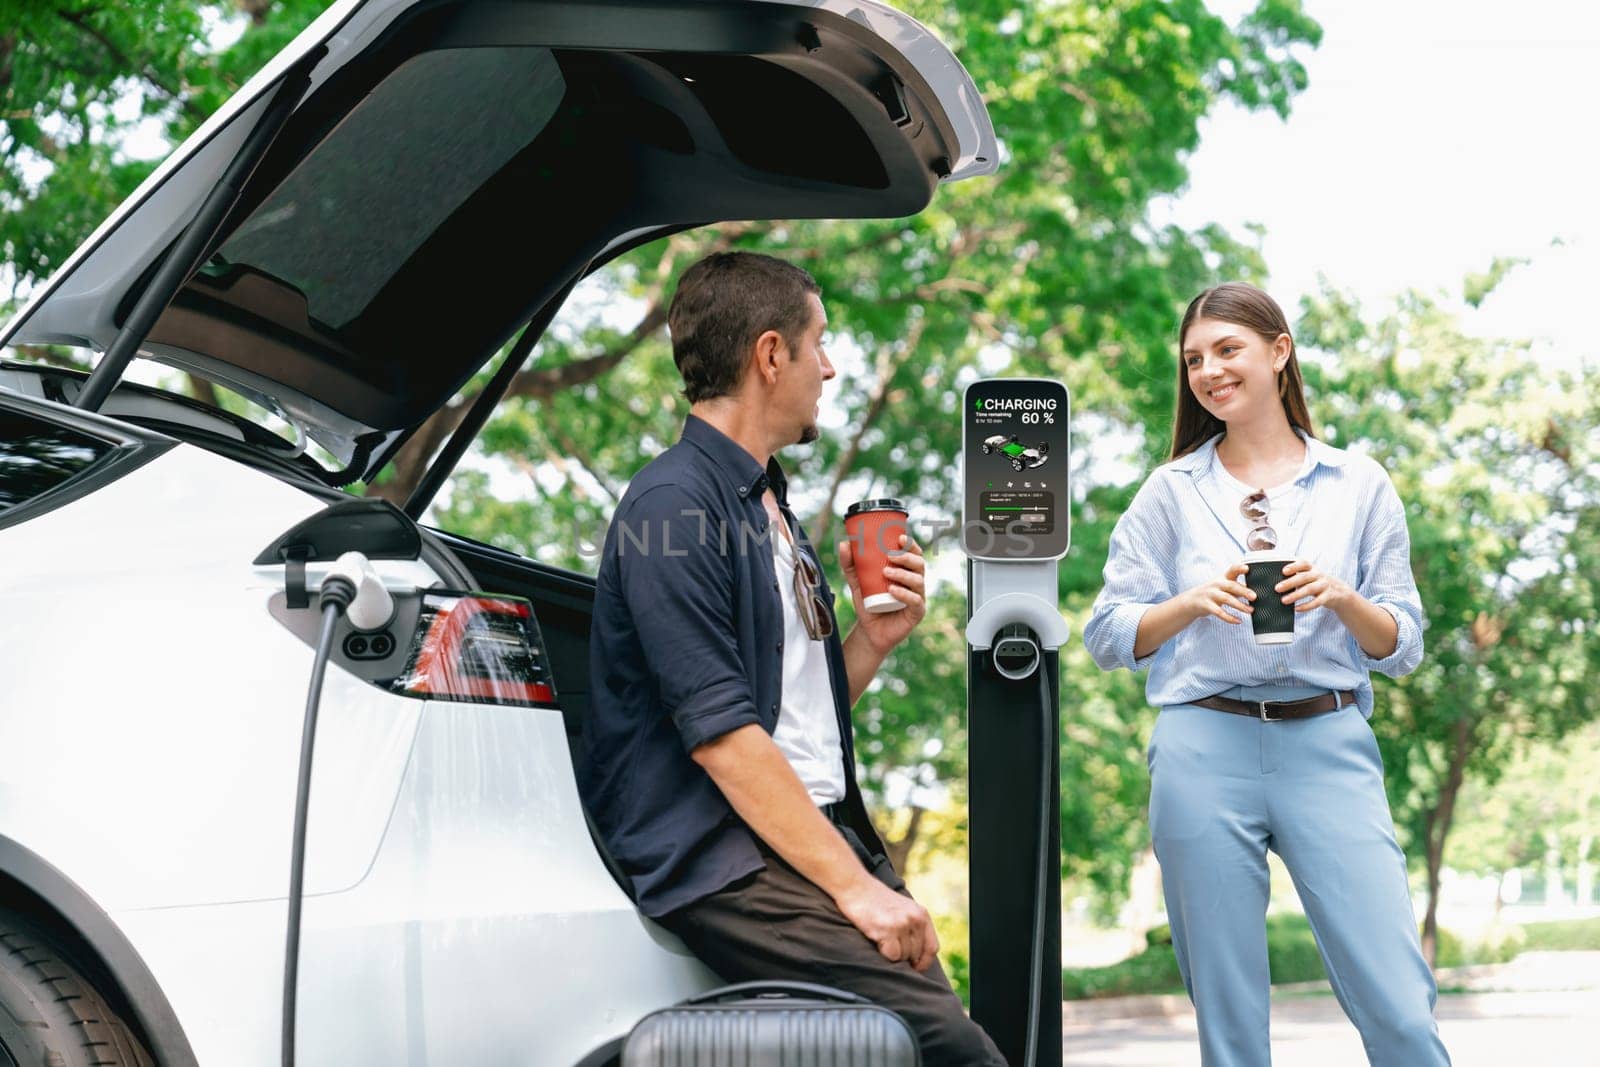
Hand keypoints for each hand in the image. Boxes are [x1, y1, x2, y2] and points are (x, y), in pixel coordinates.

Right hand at [834, 876, 939, 969]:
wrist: (855, 886)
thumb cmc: (875, 900)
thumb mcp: (903, 909)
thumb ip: (913, 927)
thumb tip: (917, 958)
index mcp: (922, 914)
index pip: (932, 948)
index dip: (924, 962)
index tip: (914, 968)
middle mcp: (915, 919)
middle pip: (916, 954)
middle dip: (903, 956)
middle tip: (889, 944)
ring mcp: (902, 924)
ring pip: (903, 957)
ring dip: (891, 953)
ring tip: (881, 936)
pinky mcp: (888, 930)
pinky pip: (891, 956)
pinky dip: (883, 952)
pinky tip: (876, 937)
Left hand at [838, 534, 925, 653]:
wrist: (869, 630)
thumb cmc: (869, 602)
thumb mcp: (857, 581)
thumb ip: (850, 564)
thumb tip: (844, 543)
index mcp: (906, 571)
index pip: (914, 554)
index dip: (911, 545)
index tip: (900, 538)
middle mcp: (915, 583)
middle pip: (919, 565)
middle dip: (906, 558)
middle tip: (890, 556)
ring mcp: (918, 598)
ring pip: (918, 581)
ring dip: (903, 574)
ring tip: (886, 573)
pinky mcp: (916, 613)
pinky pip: (915, 601)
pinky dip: (905, 594)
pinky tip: (893, 590)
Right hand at [1183, 562, 1255, 624]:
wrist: (1192, 601)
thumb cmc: (1213, 593)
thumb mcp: (1223, 587)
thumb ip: (1237, 588)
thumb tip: (1255, 593)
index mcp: (1223, 578)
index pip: (1231, 570)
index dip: (1239, 568)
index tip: (1247, 568)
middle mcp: (1216, 584)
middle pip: (1231, 586)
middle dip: (1243, 591)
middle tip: (1254, 597)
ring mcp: (1210, 594)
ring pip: (1226, 599)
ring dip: (1239, 605)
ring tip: (1250, 610)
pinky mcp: (1206, 605)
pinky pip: (1219, 612)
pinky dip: (1229, 617)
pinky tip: (1238, 621)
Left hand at [1276, 559, 1352, 613]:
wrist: (1340, 592)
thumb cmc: (1317, 583)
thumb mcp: (1310, 576)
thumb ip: (1297, 576)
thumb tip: (1274, 581)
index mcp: (1312, 568)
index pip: (1304, 563)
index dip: (1294, 566)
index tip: (1283, 571)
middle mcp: (1319, 575)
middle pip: (1304, 577)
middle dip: (1290, 582)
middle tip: (1277, 588)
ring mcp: (1325, 585)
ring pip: (1310, 589)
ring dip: (1296, 595)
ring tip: (1283, 600)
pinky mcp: (1329, 596)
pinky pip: (1317, 602)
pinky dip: (1306, 606)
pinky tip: (1297, 609)